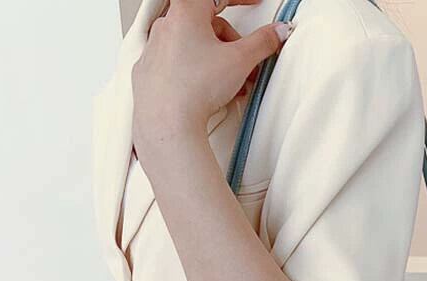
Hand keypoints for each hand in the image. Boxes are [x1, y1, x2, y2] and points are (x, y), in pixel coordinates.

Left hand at [131, 0, 292, 159]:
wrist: (168, 121)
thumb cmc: (193, 89)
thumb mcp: (239, 61)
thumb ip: (262, 42)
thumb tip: (276, 33)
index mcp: (186, 12)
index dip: (242, 0)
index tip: (254, 4)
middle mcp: (167, 25)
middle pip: (208, 24)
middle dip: (231, 43)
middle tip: (244, 62)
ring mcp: (156, 48)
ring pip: (194, 45)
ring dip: (216, 59)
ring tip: (228, 83)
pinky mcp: (150, 70)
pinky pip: (179, 63)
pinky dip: (196, 71)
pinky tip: (207, 89)